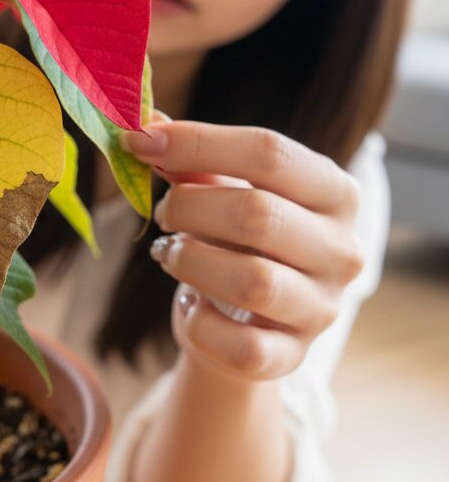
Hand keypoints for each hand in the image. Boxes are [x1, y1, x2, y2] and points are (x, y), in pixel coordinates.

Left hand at [120, 116, 365, 381]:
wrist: (244, 319)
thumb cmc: (233, 238)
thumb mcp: (219, 191)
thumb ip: (187, 160)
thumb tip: (143, 123)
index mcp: (333, 191)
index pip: (269, 152)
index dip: (195, 142)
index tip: (138, 140)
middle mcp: (342, 249)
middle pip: (258, 213)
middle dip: (189, 207)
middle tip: (163, 212)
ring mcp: (323, 308)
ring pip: (252, 281)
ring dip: (190, 261)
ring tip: (171, 253)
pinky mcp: (291, 357)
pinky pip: (241, 346)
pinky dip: (199, 324)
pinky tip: (190, 306)